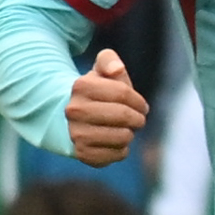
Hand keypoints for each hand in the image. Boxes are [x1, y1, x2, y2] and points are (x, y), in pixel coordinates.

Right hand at [63, 47, 148, 166]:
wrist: (71, 121)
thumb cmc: (96, 94)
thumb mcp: (100, 71)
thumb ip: (109, 60)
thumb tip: (117, 69)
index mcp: (81, 86)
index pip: (123, 93)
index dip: (138, 101)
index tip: (142, 106)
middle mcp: (74, 110)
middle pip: (123, 115)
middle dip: (138, 118)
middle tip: (139, 120)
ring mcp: (76, 133)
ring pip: (122, 136)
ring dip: (130, 134)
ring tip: (125, 130)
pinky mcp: (83, 154)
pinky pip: (116, 154)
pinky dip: (122, 150)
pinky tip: (116, 143)